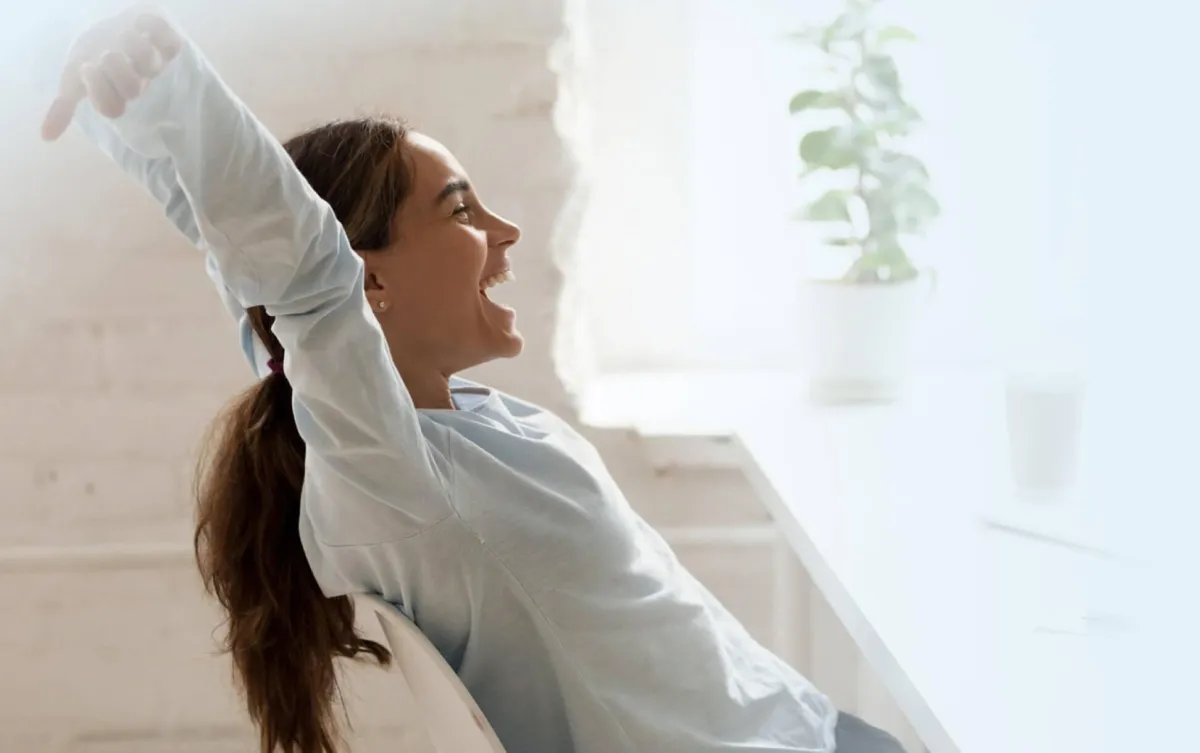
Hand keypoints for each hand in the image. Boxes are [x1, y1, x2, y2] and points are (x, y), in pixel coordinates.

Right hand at [40, 7, 182, 141]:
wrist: (116, 35)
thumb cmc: (94, 62)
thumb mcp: (75, 82)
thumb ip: (63, 108)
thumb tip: (46, 136)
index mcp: (116, 95)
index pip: (111, 108)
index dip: (98, 91)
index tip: (87, 68)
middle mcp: (138, 82)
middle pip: (132, 89)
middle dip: (116, 70)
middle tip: (108, 55)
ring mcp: (156, 64)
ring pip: (151, 62)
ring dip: (134, 47)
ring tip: (124, 35)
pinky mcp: (168, 44)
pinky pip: (171, 41)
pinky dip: (156, 29)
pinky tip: (141, 25)